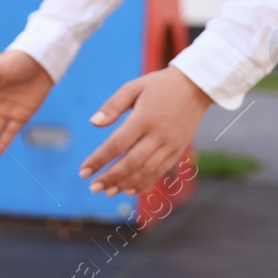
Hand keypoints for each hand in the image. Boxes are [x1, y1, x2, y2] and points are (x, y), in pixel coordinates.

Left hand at [78, 67, 212, 195]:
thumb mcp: (133, 87)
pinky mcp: (177, 151)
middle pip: (131, 163)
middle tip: (92, 187)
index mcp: (144, 118)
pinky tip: (128, 189)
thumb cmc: (158, 86)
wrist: (194, 88)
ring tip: (107, 191)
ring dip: (125, 184)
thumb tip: (93, 123)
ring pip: (146, 171)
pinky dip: (144, 183)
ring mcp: (170, 145)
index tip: (83, 171)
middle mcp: (158, 135)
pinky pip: (160, 172)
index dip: (99, 160)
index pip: (117, 144)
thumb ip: (112, 106)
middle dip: (110, 178)